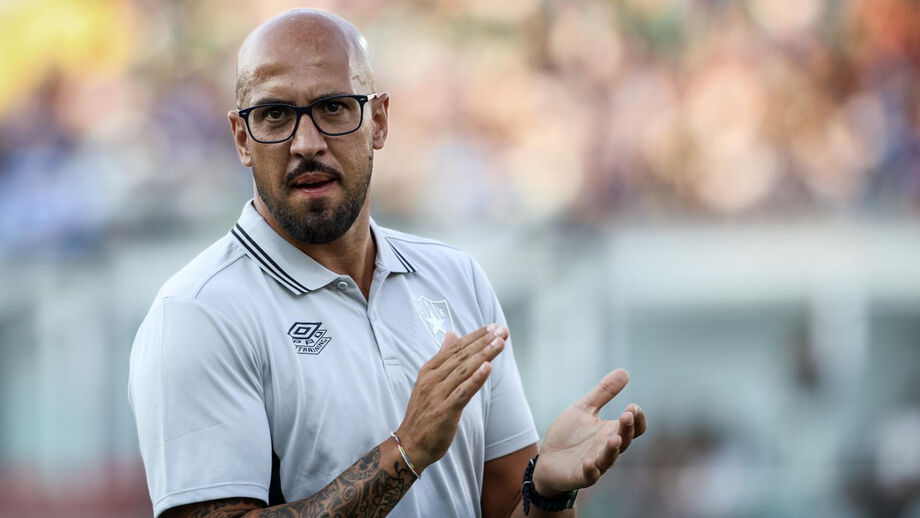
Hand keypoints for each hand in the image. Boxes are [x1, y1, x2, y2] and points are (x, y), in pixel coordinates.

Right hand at [396, 325, 507, 471]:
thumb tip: (451, 334)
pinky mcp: (444, 411)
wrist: (410, 444)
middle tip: (501, 330)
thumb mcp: (429, 381)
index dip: (475, 336)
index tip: (493, 327)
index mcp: (429, 370)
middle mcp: (432, 379)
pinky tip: (488, 368)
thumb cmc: (424, 413)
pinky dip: (476, 379)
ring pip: (464, 370)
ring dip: (483, 355)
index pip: (455, 348)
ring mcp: (437, 395)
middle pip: (461, 356)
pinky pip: (463, 392)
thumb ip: (443, 357)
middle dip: (483, 342)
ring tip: (500, 343)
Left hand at [533, 369, 645, 495]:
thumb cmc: (569, 435)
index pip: (634, 428)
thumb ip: (603, 393)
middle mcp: (607, 449)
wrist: (547, 459)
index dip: (637, 419)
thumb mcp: (584, 408)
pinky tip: (590, 462)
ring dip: (612, 449)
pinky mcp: (581, 476)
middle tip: (627, 415)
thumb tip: (625, 372)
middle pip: (625, 440)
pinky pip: (590, 476)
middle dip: (627, 428)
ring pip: (609, 458)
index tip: (632, 406)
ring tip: (614, 438)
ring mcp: (596, 463)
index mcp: (610, 432)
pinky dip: (591, 470)